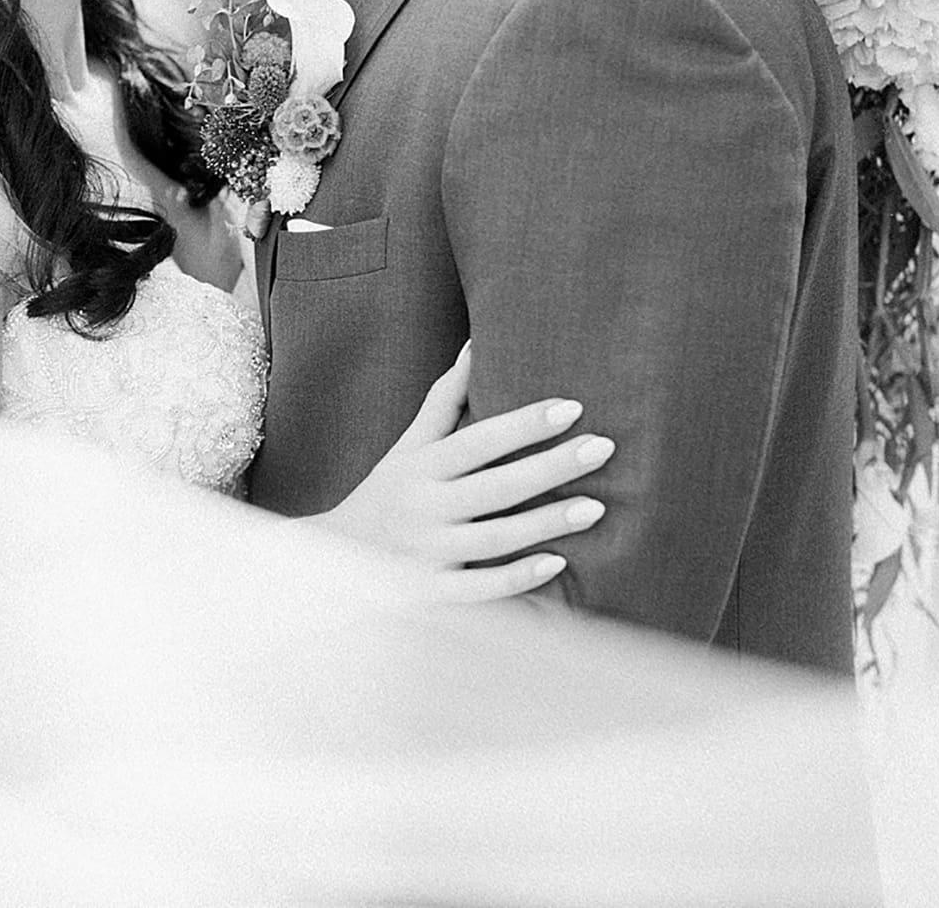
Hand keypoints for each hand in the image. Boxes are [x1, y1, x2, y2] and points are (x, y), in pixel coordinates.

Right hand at [315, 345, 611, 601]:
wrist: (336, 563)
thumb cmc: (387, 494)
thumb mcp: (409, 447)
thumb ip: (445, 401)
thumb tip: (475, 344)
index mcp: (422, 467)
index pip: (479, 440)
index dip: (524, 424)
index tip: (572, 408)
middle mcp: (425, 507)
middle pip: (496, 486)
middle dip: (551, 467)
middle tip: (603, 448)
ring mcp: (428, 553)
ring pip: (494, 538)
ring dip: (546, 524)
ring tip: (596, 507)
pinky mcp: (432, 593)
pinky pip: (479, 589)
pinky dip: (516, 578)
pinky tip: (557, 564)